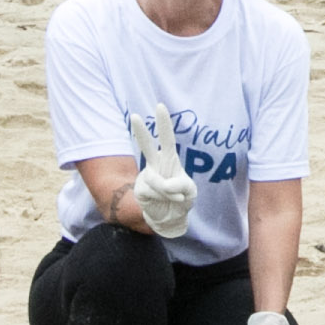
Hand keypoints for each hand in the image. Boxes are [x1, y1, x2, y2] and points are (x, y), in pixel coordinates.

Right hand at [124, 111, 197, 239]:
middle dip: (140, 131)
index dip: (164, 123)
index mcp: (169, 159)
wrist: (170, 218)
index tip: (160, 106)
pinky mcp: (140, 189)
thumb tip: (165, 183)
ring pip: (157, 180)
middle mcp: (155, 164)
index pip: (167, 138)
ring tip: (174, 198)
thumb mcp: (190, 191)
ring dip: (169, 192)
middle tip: (135, 116)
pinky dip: (164, 198)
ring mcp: (146, 176)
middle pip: (146, 145)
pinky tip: (164, 201)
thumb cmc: (181, 199)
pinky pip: (153, 192)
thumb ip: (181, 185)